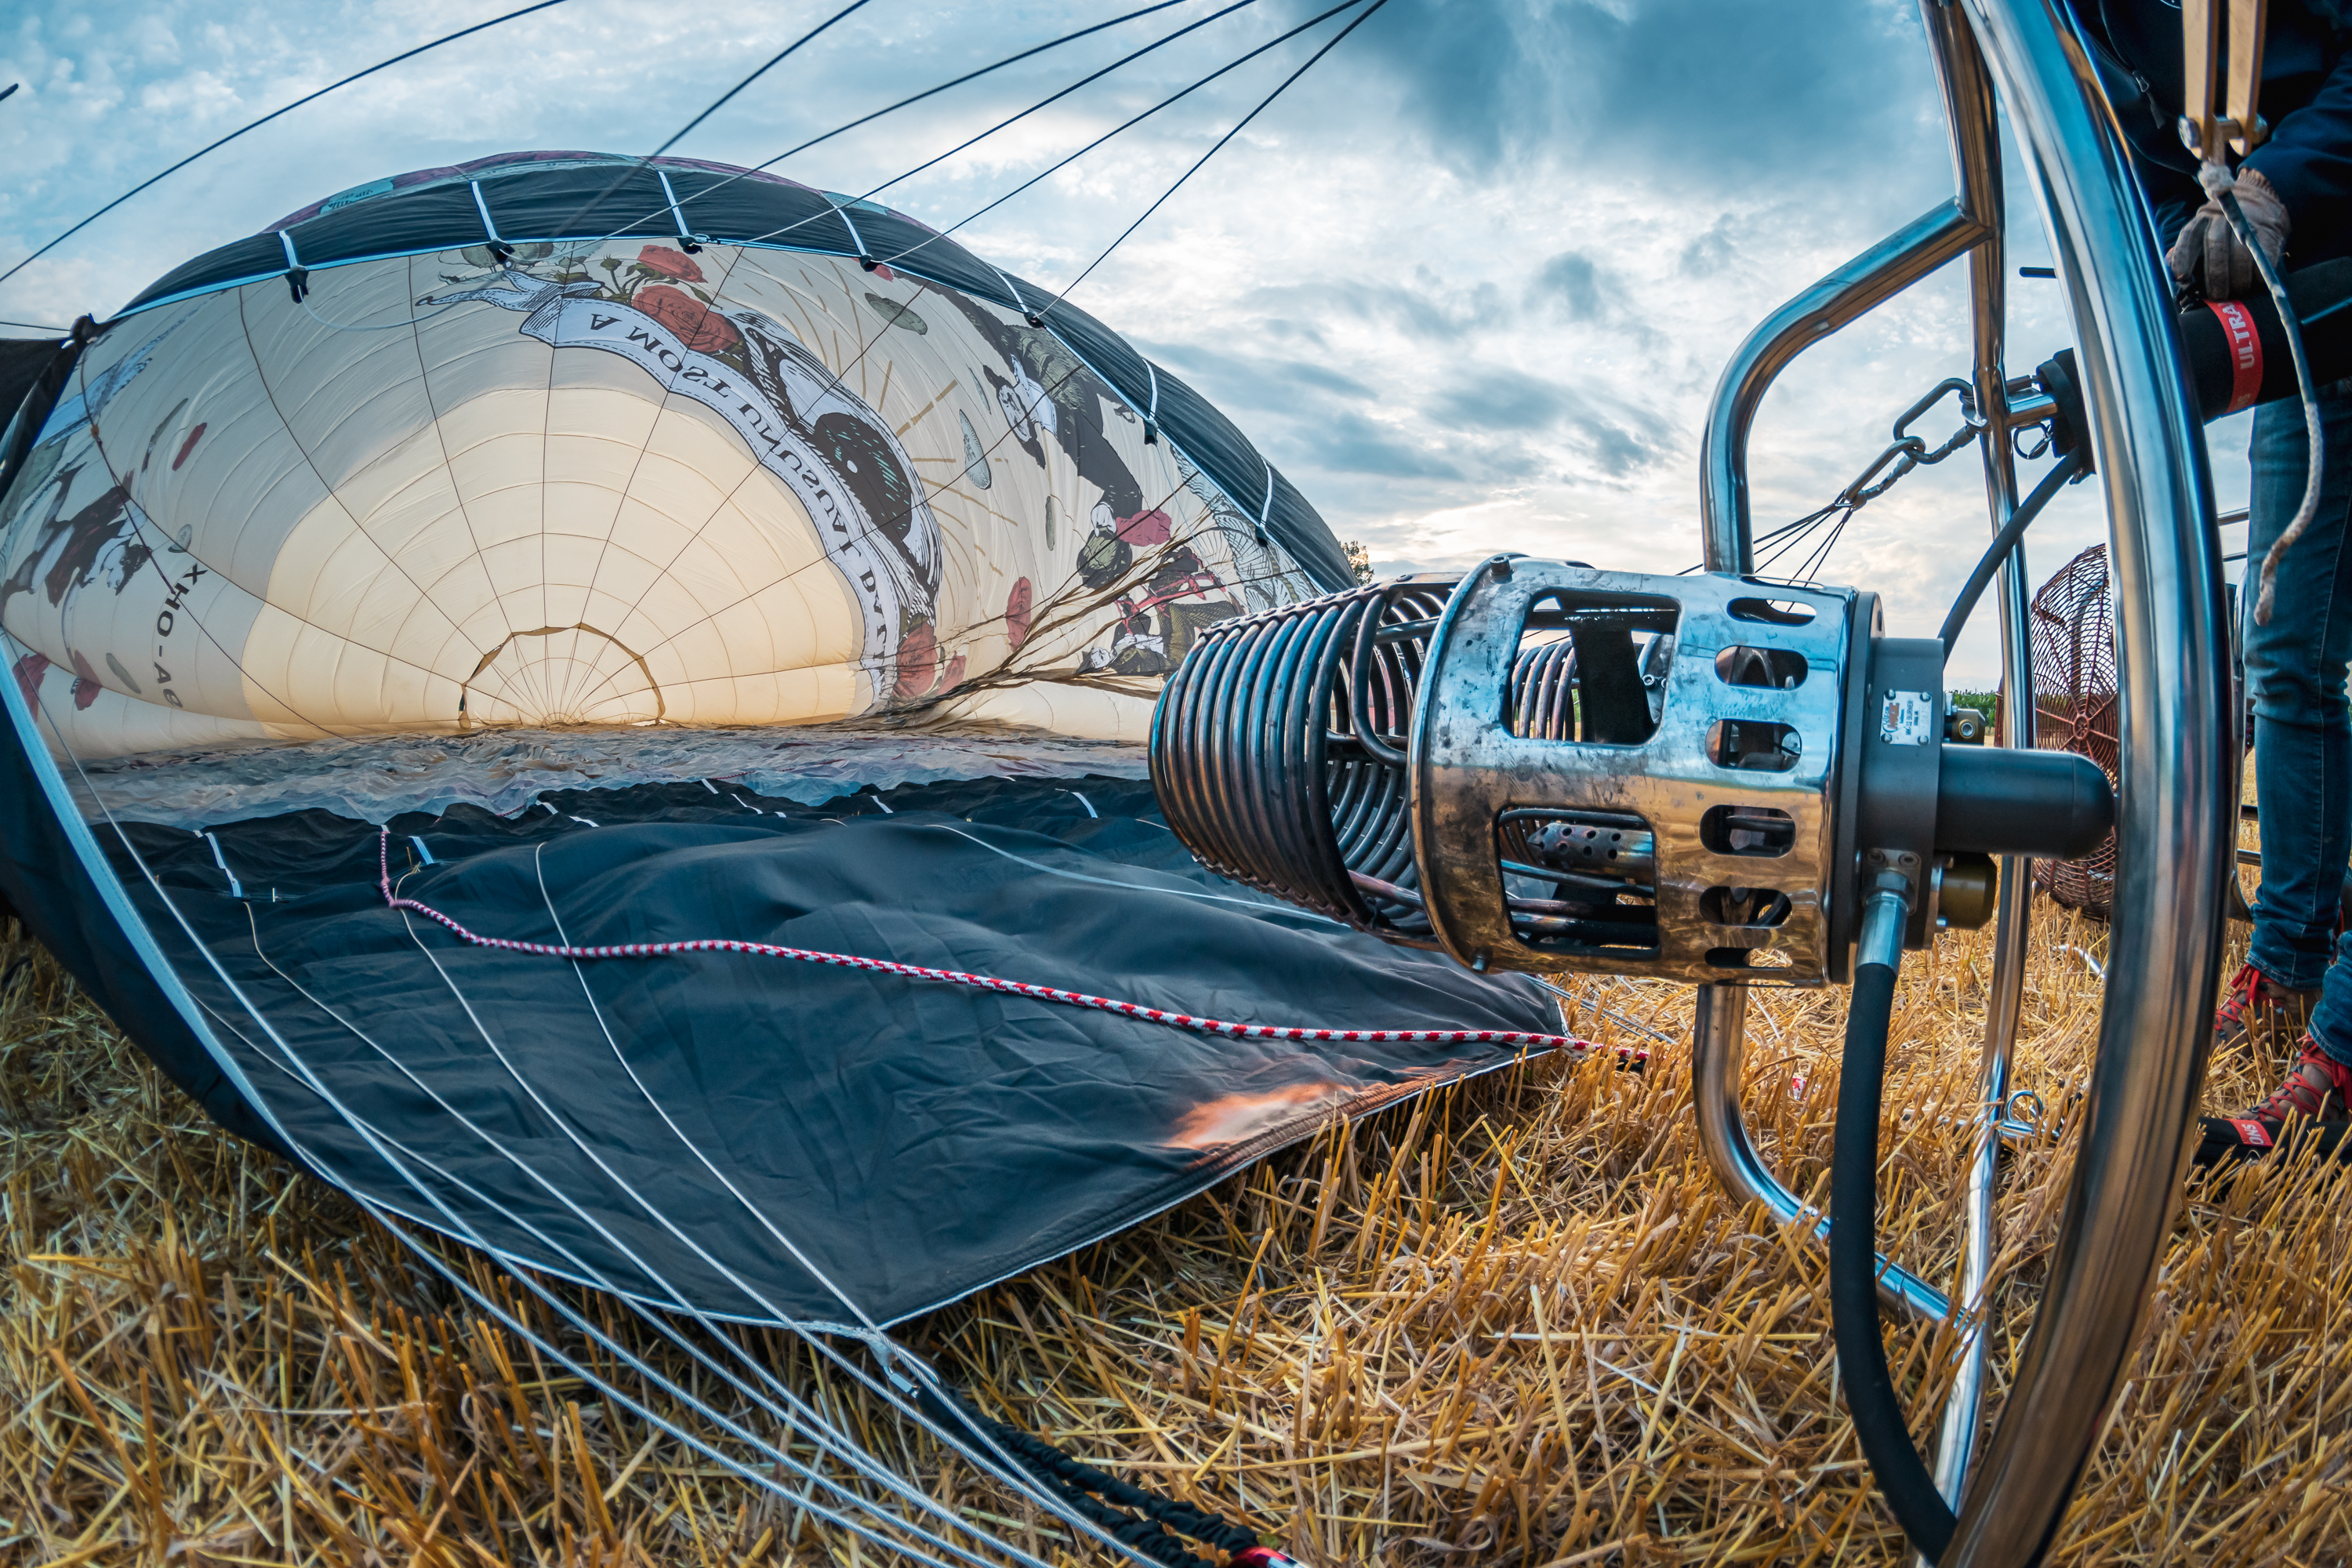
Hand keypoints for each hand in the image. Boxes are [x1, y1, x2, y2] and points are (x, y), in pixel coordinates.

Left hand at [2167, 168, 2289, 299]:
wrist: (2257, 209)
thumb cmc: (2220, 234)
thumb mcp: (2198, 238)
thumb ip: (2183, 253)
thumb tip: (2169, 269)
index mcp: (2201, 222)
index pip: (2188, 236)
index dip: (2183, 257)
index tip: (2181, 277)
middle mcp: (2222, 220)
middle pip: (2217, 247)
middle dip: (2216, 276)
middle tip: (2217, 296)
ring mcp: (2246, 226)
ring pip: (2241, 254)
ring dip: (2238, 279)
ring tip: (2236, 293)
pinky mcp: (2267, 234)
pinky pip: (2263, 258)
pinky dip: (2258, 274)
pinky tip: (2254, 283)